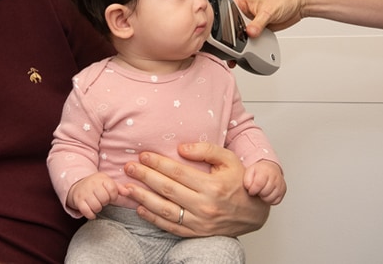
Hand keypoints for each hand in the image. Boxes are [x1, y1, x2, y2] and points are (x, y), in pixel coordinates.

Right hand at [67, 172, 119, 218]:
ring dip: (98, 208)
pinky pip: (86, 211)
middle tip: (102, 200)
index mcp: (101, 179)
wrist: (77, 184)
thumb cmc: (96, 185)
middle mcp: (92, 184)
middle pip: (104, 199)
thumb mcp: (107, 182)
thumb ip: (118, 187)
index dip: (113, 196)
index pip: (112, 189)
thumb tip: (128, 192)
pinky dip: (91, 215)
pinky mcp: (78, 201)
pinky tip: (92, 213)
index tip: (110, 196)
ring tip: (97, 205)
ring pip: (96, 206)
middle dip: (105, 202)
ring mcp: (84, 193)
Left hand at [122, 142, 269, 237]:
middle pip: (167, 189)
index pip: (178, 172)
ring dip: (143, 198)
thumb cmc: (240, 183)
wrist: (254, 213)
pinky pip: (171, 227)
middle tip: (128, 168)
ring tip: (127, 188)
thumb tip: (181, 148)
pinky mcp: (197, 233)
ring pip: (165, 210)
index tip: (143, 155)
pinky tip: (140, 208)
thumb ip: (206, 150)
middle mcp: (205, 205)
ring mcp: (200, 222)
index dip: (158, 162)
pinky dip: (153, 218)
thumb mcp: (229, 159)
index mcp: (213, 185)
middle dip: (144, 177)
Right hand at [232, 0, 307, 36]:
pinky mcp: (257, 28)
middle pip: (233, 26)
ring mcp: (250, 20)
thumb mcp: (268, 10)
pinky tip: (255, 43)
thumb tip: (250, 33)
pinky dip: (253, 42)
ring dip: (245, 40)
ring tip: (250, 42)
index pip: (228, 13)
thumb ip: (258, 23)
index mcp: (240, 0)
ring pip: (241, 34)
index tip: (236, 32)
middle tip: (243, 40)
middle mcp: (243, 10)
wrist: (299, 4)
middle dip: (238, 34)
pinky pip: (251, 38)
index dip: (230, 24)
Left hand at [243, 160, 285, 204]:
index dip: (253, 190)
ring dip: (264, 198)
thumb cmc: (259, 171)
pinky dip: (270, 200)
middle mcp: (275, 177)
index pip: (259, 184)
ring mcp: (280, 184)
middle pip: (265, 192)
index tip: (250, 191)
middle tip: (256, 190)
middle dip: (258, 193)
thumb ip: (247, 179)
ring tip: (261, 192)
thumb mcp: (250, 171)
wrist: (270, 169)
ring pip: (270, 198)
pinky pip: (276, 201)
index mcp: (265, 171)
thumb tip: (248, 187)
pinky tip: (267, 194)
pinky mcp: (283, 190)